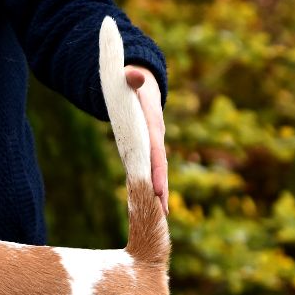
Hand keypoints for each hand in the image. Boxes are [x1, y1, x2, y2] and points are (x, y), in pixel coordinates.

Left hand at [124, 66, 167, 216]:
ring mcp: (152, 147)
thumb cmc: (133, 81)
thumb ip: (132, 77)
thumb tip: (133, 76)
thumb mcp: (131, 77)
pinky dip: (150, 189)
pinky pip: (148, 172)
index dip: (157, 171)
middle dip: (162, 191)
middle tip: (162, 214)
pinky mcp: (145, 151)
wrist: (141, 83)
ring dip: (158, 195)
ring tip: (159, 219)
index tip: (158, 190)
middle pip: (160, 169)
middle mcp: (156, 139)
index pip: (156, 152)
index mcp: (153, 126)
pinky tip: (150, 208)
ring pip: (157, 174)